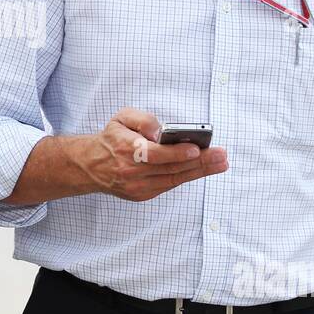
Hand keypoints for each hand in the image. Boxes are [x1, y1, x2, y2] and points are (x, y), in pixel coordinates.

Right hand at [78, 108, 227, 201]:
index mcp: (126, 150)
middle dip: (200, 162)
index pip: (155, 154)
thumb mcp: (121, 118)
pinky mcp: (142, 195)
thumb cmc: (111, 139)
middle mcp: (132, 171)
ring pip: (174, 179)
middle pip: (171, 168)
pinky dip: (187, 177)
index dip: (177, 153)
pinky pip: (169, 185)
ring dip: (199, 172)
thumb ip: (143, 119)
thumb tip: (160, 131)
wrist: (92, 165)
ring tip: (220, 163)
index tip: (196, 148)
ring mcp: (138, 186)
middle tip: (221, 156)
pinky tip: (202, 169)